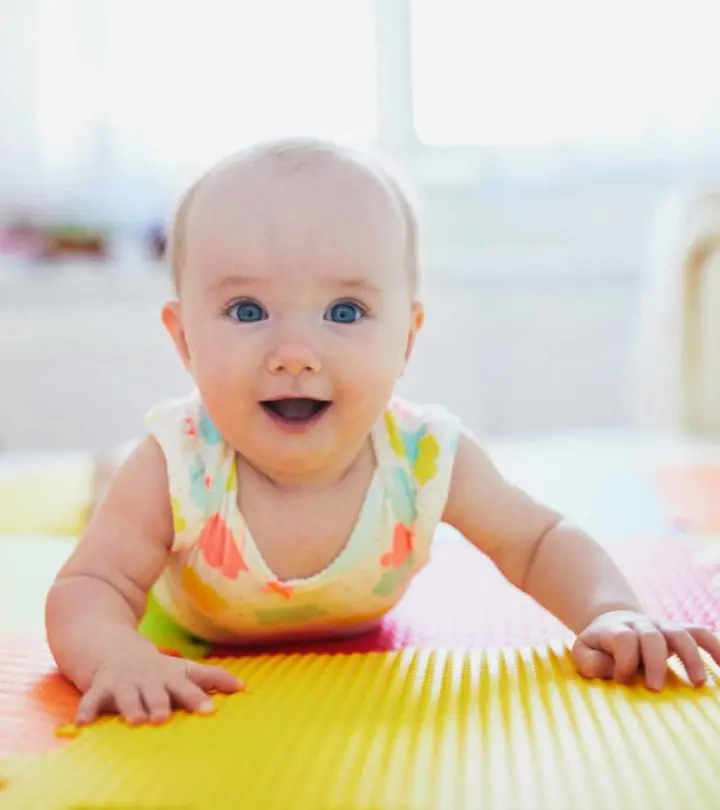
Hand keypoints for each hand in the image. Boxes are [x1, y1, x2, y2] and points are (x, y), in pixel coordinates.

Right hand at [75, 649, 243, 725]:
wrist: (114, 646)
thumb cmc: (157, 667)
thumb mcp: (184, 669)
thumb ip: (212, 678)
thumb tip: (244, 687)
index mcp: (169, 677)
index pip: (188, 687)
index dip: (198, 698)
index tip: (210, 710)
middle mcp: (148, 680)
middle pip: (156, 693)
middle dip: (160, 704)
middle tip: (164, 718)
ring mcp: (124, 683)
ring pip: (127, 696)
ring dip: (132, 707)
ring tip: (136, 721)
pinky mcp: (100, 688)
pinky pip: (92, 700)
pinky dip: (87, 710)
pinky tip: (83, 723)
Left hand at [572, 610, 719, 690]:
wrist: (613, 622)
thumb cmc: (599, 647)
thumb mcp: (583, 652)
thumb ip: (589, 662)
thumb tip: (608, 669)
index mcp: (616, 629)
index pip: (624, 639)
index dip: (623, 661)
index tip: (621, 680)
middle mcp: (641, 625)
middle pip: (652, 636)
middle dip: (655, 662)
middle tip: (655, 688)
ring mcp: (662, 627)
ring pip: (680, 632)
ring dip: (690, 656)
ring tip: (698, 684)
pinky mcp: (678, 632)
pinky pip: (700, 633)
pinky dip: (715, 646)